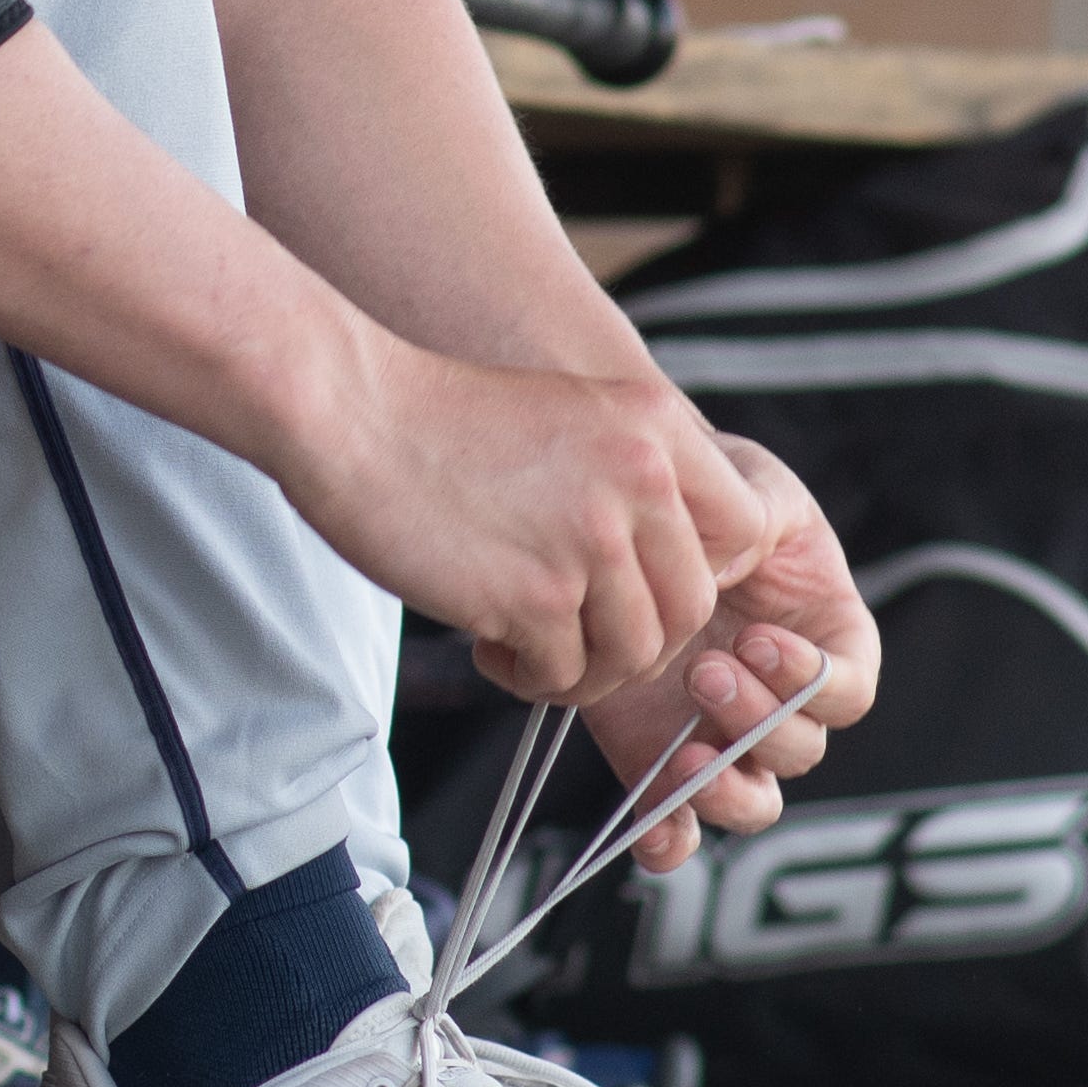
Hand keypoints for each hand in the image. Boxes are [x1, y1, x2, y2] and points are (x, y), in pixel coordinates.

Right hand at [285, 346, 776, 708]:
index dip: (696, 573)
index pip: (741, 532)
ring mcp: (589, 544)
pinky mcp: (534, 598)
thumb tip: (669, 562)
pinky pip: (564, 674)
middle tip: (574, 633)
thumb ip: (633, 472)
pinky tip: (489, 644)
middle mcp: (639, 482)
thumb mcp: (570, 414)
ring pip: (632, 653)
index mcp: (655, 428)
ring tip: (527, 645)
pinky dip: (530, 675)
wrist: (346, 410)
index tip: (637, 581)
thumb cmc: (438, 418)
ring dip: (584, 668)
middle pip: (688, 608)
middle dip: (635, 639)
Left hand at [576, 435, 879, 875]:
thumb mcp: (744, 484)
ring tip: (680, 752)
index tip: (757, 640)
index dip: (812, 681)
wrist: (617, 510)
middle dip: (759, 721)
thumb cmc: (700, 491)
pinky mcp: (656, 753)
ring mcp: (720, 734)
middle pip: (800, 750)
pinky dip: (671, 838)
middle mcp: (780, 700)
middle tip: (704, 671)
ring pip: (752, 799)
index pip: (847, 689)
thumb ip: (754, 518)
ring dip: (724, 788)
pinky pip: (677, 823)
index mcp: (825, 639)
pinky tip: (653, 831)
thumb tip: (735, 564)